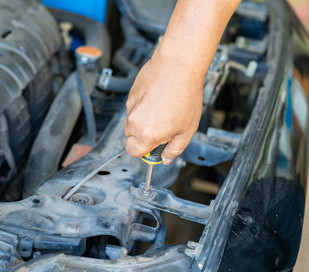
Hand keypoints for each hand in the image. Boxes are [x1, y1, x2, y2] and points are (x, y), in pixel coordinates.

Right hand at [124, 49, 204, 164]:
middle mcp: (135, 122)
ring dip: (143, 120)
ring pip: (132, 122)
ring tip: (162, 109)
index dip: (143, 152)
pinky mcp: (131, 94)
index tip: (153, 148)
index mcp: (147, 134)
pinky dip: (143, 106)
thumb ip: (174, 149)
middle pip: (131, 137)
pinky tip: (158, 99)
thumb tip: (166, 158)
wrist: (178, 66)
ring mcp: (131, 107)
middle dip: (143, 136)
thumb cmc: (185, 95)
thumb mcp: (187, 130)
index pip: (133, 152)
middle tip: (162, 127)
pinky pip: (134, 107)